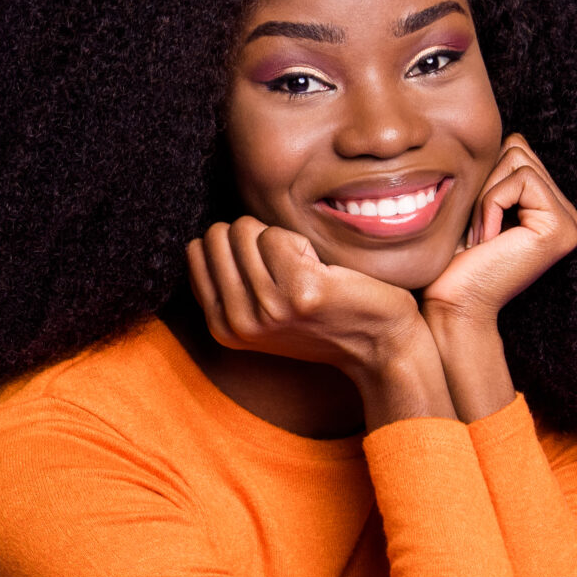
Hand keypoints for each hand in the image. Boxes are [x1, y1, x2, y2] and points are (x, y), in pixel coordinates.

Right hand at [186, 217, 447, 421]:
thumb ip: (230, 286)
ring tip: (305, 268)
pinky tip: (321, 269)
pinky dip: (299, 240)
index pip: (196, 251)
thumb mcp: (262, 315)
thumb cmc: (324, 321)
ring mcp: (268, 309)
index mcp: (222, 328)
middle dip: (251, 235)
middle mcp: (239, 323)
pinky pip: (277, 236)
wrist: (380, 345)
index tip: (264, 267)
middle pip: (218, 235)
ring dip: (278, 238)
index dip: (232, 244)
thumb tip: (203, 240)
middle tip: (286, 264)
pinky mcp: (300, 293)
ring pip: (246, 231)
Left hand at [422, 134, 576, 328]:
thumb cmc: (454, 262)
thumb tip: (512, 135)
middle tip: (477, 230)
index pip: (517, 151)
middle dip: (486, 183)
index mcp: (551, 210)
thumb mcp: (478, 205)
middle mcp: (568, 215)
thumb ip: (500, 172)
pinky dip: (491, 205)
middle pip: (519, 149)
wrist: (453, 306)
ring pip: (517, 159)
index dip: (485, 176)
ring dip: (486, 196)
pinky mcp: (560, 227)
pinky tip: (487, 241)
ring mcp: (569, 222)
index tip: (475, 223)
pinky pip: (519, 180)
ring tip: (482, 236)